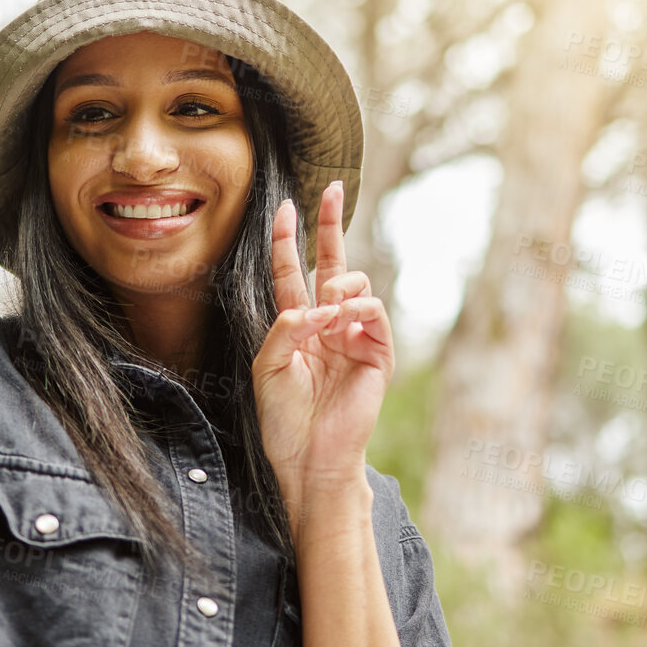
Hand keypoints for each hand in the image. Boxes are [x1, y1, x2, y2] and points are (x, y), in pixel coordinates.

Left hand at [252, 180, 393, 524]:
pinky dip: (357, 309)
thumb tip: (316, 303)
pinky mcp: (377, 354)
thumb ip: (284, 327)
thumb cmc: (284, 419)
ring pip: (353, 284)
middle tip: (332, 189)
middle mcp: (327, 325)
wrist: (309, 457)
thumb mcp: (269, 367)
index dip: (289, 241)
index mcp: (296, 327)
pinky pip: (373, 313)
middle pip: (332, 263)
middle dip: (332, 225)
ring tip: (327, 311)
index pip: (292, 273)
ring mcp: (354, 337)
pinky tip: (342, 320)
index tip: (286, 208)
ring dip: (337, 287)